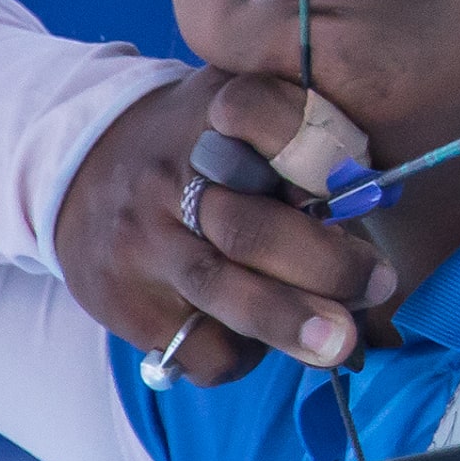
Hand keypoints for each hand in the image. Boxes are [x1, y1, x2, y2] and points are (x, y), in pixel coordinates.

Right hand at [51, 68, 396, 385]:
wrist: (80, 166)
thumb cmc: (199, 142)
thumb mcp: (241, 105)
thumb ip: (303, 129)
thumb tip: (373, 193)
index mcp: (215, 113)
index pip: (261, 113)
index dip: (320, 150)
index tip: (365, 184)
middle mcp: (172, 175)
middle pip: (250, 225)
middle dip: (323, 264)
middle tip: (379, 285)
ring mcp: (143, 240)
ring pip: (220, 288)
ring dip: (288, 322)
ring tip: (338, 345)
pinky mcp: (122, 298)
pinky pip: (194, 342)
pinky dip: (242, 354)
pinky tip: (263, 342)